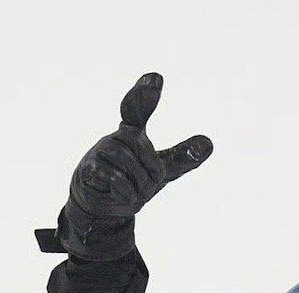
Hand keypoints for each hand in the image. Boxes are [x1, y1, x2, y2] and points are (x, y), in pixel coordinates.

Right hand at [55, 72, 212, 259]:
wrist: (105, 208)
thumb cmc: (133, 182)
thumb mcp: (164, 170)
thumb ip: (184, 156)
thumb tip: (209, 143)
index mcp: (134, 133)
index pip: (137, 108)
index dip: (144, 93)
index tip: (155, 78)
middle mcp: (116, 137)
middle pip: (141, 146)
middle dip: (151, 170)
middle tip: (151, 185)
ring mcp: (100, 151)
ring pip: (128, 162)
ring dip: (140, 185)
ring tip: (136, 193)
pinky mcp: (88, 169)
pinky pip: (114, 177)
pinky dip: (126, 191)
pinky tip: (125, 195)